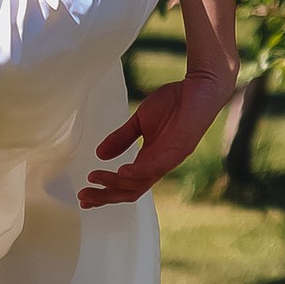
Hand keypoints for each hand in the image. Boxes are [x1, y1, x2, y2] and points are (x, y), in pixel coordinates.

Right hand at [79, 64, 236, 208]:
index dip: (105, 192)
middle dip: (106, 196)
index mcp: (150, 159)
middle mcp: (159, 165)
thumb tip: (99, 155)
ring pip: (140, 183)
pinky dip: (138, 173)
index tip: (84, 196)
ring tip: (95, 179)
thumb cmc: (174, 102)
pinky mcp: (180, 150)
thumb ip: (122, 138)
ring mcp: (170, 159)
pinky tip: (122, 172)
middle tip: (84, 197)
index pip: (126, 184)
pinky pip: (157, 168)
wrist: (200, 86)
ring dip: (115, 183)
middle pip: (131, 191)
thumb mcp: (140, 120)